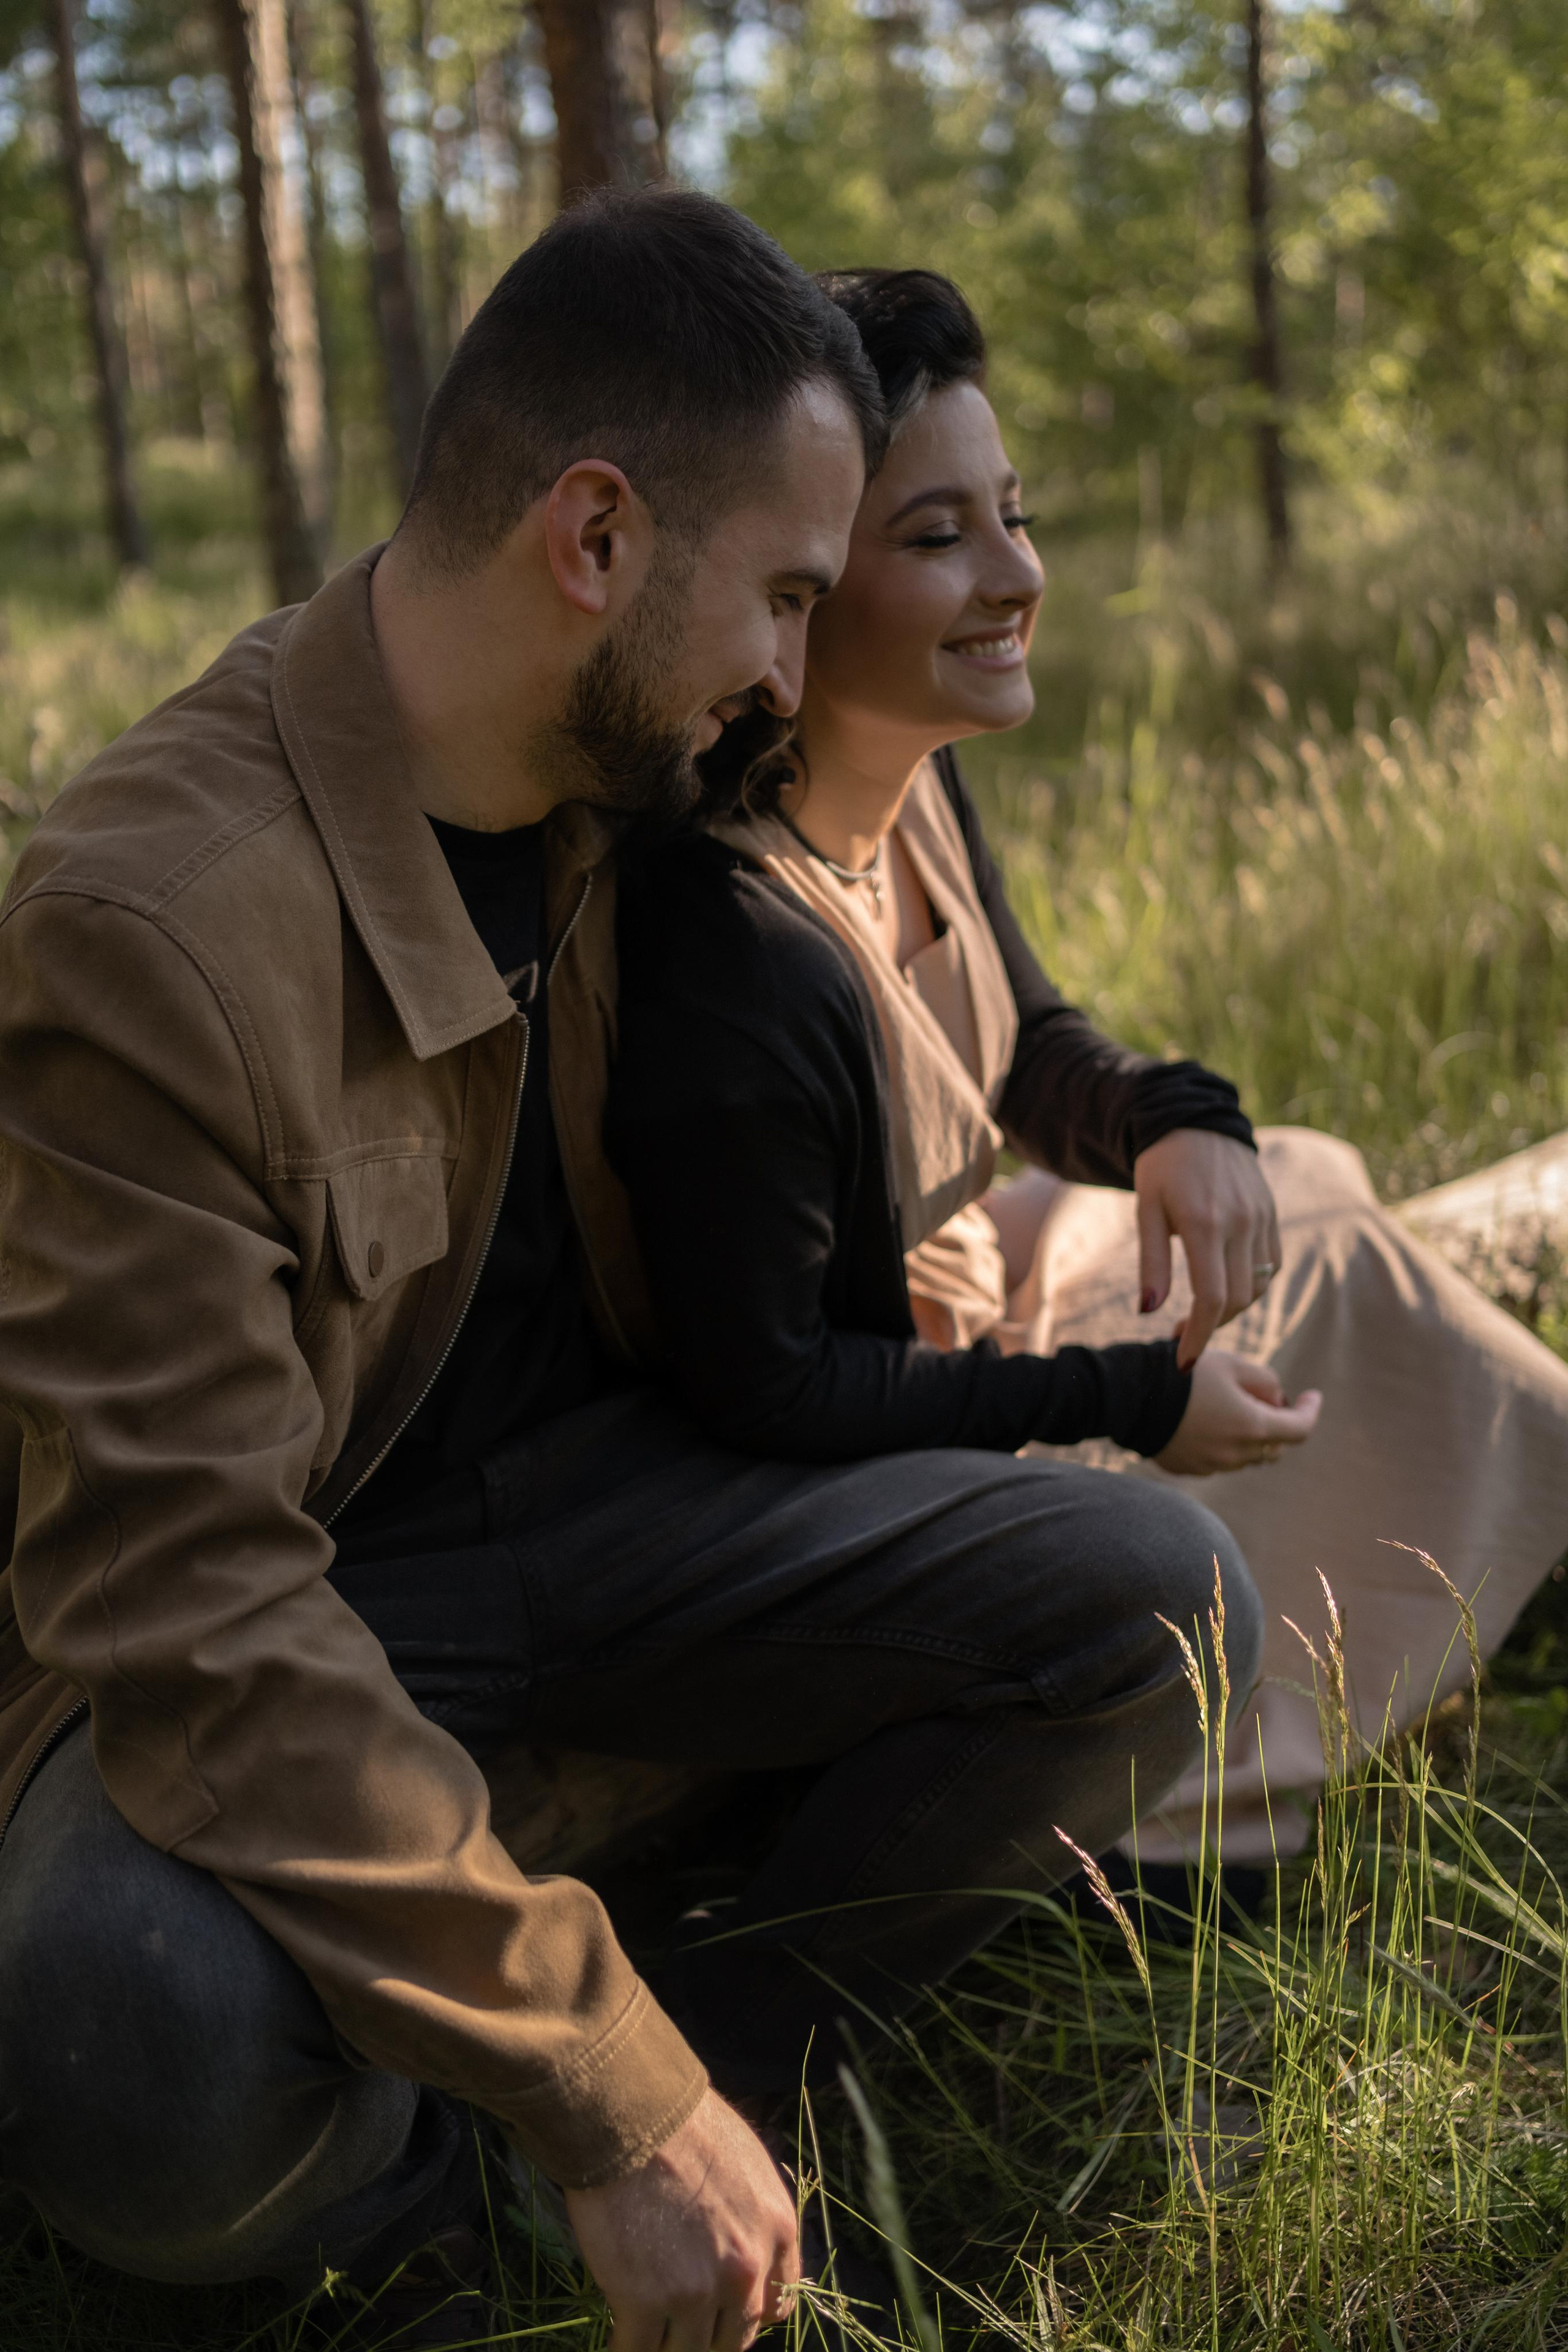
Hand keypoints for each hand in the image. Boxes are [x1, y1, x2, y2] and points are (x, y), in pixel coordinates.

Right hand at [564, 2088, 799, 2351]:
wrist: (633, 2114)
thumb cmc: (685, 2123)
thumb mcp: (748, 2163)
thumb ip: (752, 2216)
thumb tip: (737, 2245)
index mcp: (776, 2232)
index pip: (777, 2305)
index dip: (747, 2313)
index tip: (724, 2312)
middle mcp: (745, 2271)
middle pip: (734, 2339)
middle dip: (709, 2337)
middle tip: (683, 2328)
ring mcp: (695, 2292)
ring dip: (668, 2347)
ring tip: (650, 2335)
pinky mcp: (643, 2302)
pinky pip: (638, 2351)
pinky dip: (627, 2351)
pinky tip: (620, 2343)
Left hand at [1133, 1129, 1281, 1369]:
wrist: (1197, 1122)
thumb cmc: (1162, 1169)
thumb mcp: (1146, 1210)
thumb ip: (1151, 1262)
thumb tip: (1148, 1312)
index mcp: (1205, 1224)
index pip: (1212, 1297)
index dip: (1198, 1335)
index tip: (1182, 1360)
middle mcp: (1241, 1223)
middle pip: (1238, 1299)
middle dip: (1210, 1327)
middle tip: (1181, 1334)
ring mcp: (1262, 1218)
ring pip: (1258, 1286)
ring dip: (1231, 1309)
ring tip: (1200, 1312)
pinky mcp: (1272, 1215)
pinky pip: (1270, 1265)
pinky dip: (1252, 1284)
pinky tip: (1226, 1284)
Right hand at [1156, 1349, 1321, 1476]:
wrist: (1129, 1397)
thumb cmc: (1183, 1375)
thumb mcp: (1231, 1363)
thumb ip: (1265, 1379)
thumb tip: (1276, 1397)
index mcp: (1253, 1427)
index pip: (1300, 1429)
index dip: (1310, 1411)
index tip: (1312, 1395)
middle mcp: (1236, 1455)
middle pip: (1273, 1447)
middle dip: (1277, 1425)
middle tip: (1265, 1399)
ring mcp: (1210, 1466)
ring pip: (1244, 1455)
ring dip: (1246, 1435)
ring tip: (1228, 1407)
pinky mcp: (1187, 1469)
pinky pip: (1215, 1459)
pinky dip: (1219, 1443)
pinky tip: (1201, 1420)